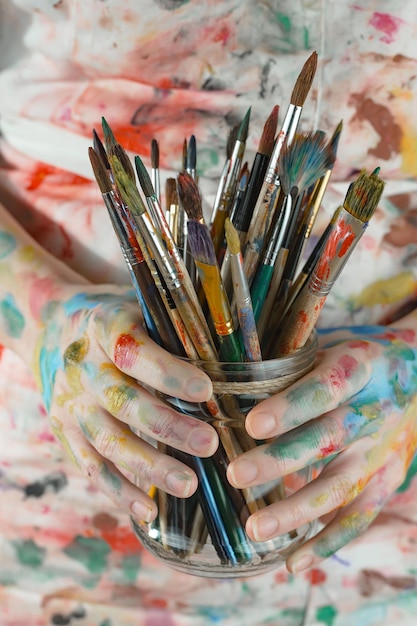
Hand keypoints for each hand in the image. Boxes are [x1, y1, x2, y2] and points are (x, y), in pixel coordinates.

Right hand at [37, 284, 217, 521]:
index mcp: (104, 328)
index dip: (169, 373)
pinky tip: (149, 511)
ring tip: (188, 485)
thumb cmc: (116, 323)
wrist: (51, 332)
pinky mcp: (65, 432)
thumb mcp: (138, 310)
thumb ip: (173, 332)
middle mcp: (83, 368)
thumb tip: (235, 358)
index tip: (207, 390)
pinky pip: (92, 467)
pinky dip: (119, 491)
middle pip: (124, 402)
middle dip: (168, 426)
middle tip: (209, 444)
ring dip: (149, 465)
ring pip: (109, 441)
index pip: (136, 351)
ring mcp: (71, 404)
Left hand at [227, 324, 416, 572]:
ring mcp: (380, 451)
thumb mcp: (330, 346)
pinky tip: (292, 561)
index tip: (252, 424)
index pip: (322, 389)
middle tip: (236, 474)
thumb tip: (229, 380)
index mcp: (357, 369)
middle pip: (327, 440)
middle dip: (280, 460)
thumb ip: (290, 364)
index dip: (289, 408)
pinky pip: (358, 517)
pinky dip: (327, 542)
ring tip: (254, 529)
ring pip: (341, 487)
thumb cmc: (356, 358)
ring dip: (297, 510)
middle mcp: (371, 412)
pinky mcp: (386, 480)